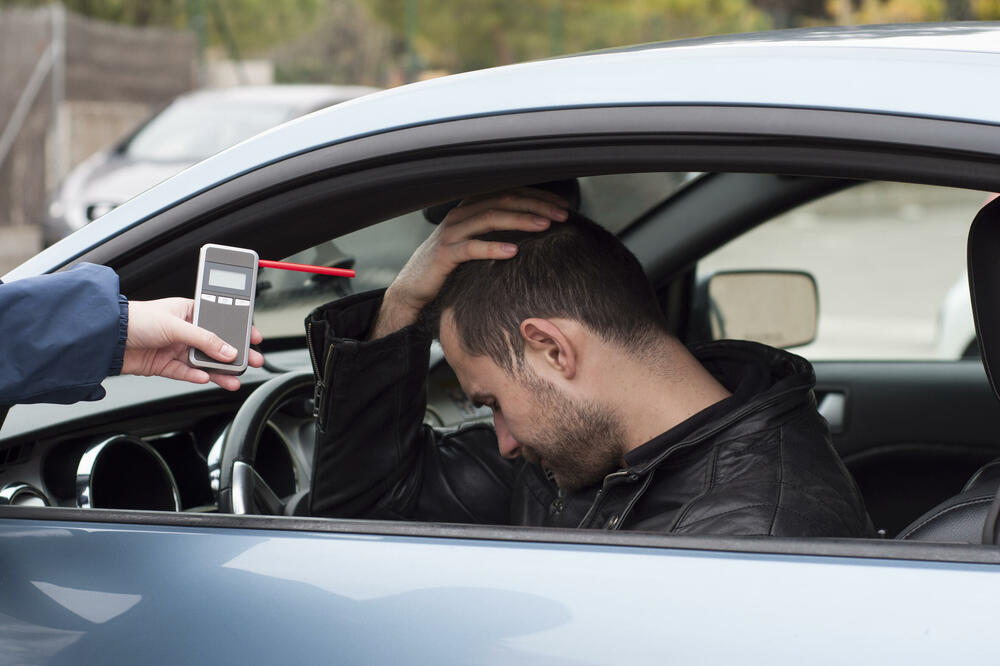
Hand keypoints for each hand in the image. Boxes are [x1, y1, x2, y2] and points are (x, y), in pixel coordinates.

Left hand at [122, 298, 264, 390]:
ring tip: (234, 379)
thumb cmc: (135, 319)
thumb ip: (205, 340)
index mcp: (189, 311)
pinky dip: (196, 377)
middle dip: (235, 354)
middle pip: (215, 344)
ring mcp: (174, 348)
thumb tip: (228, 350)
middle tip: (253, 361)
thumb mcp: (176, 325)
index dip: (239, 329)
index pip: (221, 320)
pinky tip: (206, 378)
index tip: (254, 338)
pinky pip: (186, 373)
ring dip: (218, 371)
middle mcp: (183, 330)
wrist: (105, 338)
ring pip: (203, 362)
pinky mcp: (164, 365)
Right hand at [371, 188, 569, 337]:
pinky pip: (471, 248)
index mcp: (470, 208)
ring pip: (490, 218)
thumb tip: (535, 232)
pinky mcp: (444, 255)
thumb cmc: (450, 268)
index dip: (538, 196)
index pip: (509, 192)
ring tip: (545, 226)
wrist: (414, 289)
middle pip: (503, 200)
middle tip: (562, 214)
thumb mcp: (476, 244)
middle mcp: (460, 215)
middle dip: (536, 205)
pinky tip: (513, 252)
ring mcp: (451, 233)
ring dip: (520, 220)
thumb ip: (498, 233)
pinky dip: (493, 247)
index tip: (563, 205)